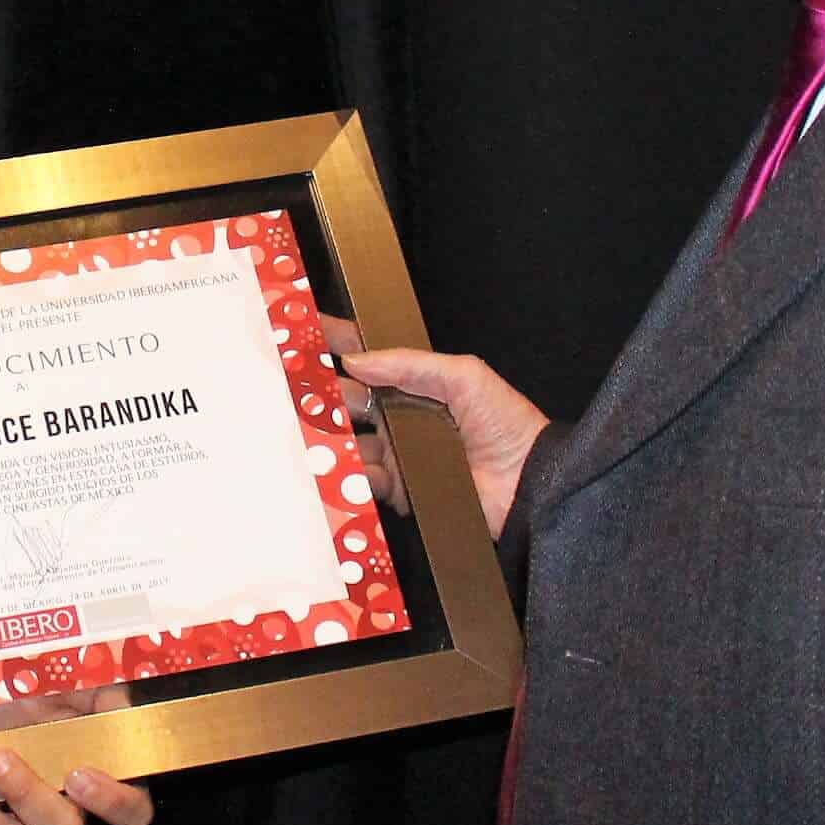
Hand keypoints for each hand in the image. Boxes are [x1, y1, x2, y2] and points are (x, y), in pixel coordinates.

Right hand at [325, 315, 551, 537]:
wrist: (530, 483)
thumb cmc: (505, 423)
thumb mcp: (464, 377)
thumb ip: (410, 364)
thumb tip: (355, 358)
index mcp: (419, 385)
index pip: (372, 360)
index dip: (340, 346)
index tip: (305, 333)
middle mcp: (404, 418)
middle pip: (353, 402)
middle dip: (324, 392)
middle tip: (294, 386)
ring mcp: (402, 455)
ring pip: (354, 443)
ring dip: (333, 436)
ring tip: (311, 430)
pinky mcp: (404, 491)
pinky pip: (369, 482)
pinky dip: (353, 474)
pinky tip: (342, 465)